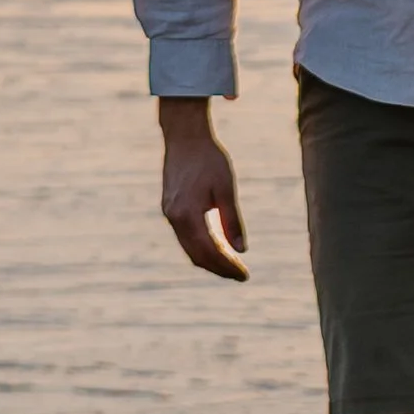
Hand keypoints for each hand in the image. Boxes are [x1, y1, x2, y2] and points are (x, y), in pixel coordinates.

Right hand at [159, 102, 249, 276]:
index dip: (227, 267)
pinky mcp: (170, 208)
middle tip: (240, 276)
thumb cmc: (209, 159)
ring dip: (210, 260)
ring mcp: (169, 214)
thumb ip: (232, 220)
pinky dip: (201, 247)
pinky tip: (218, 247)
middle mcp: (174, 218)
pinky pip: (185, 236)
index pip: (209, 252)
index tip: (244, 275)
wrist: (184, 137)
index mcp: (187, 215)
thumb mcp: (226, 188)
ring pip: (189, 248)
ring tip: (231, 266)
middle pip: (196, 255)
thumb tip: (242, 250)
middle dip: (219, 269)